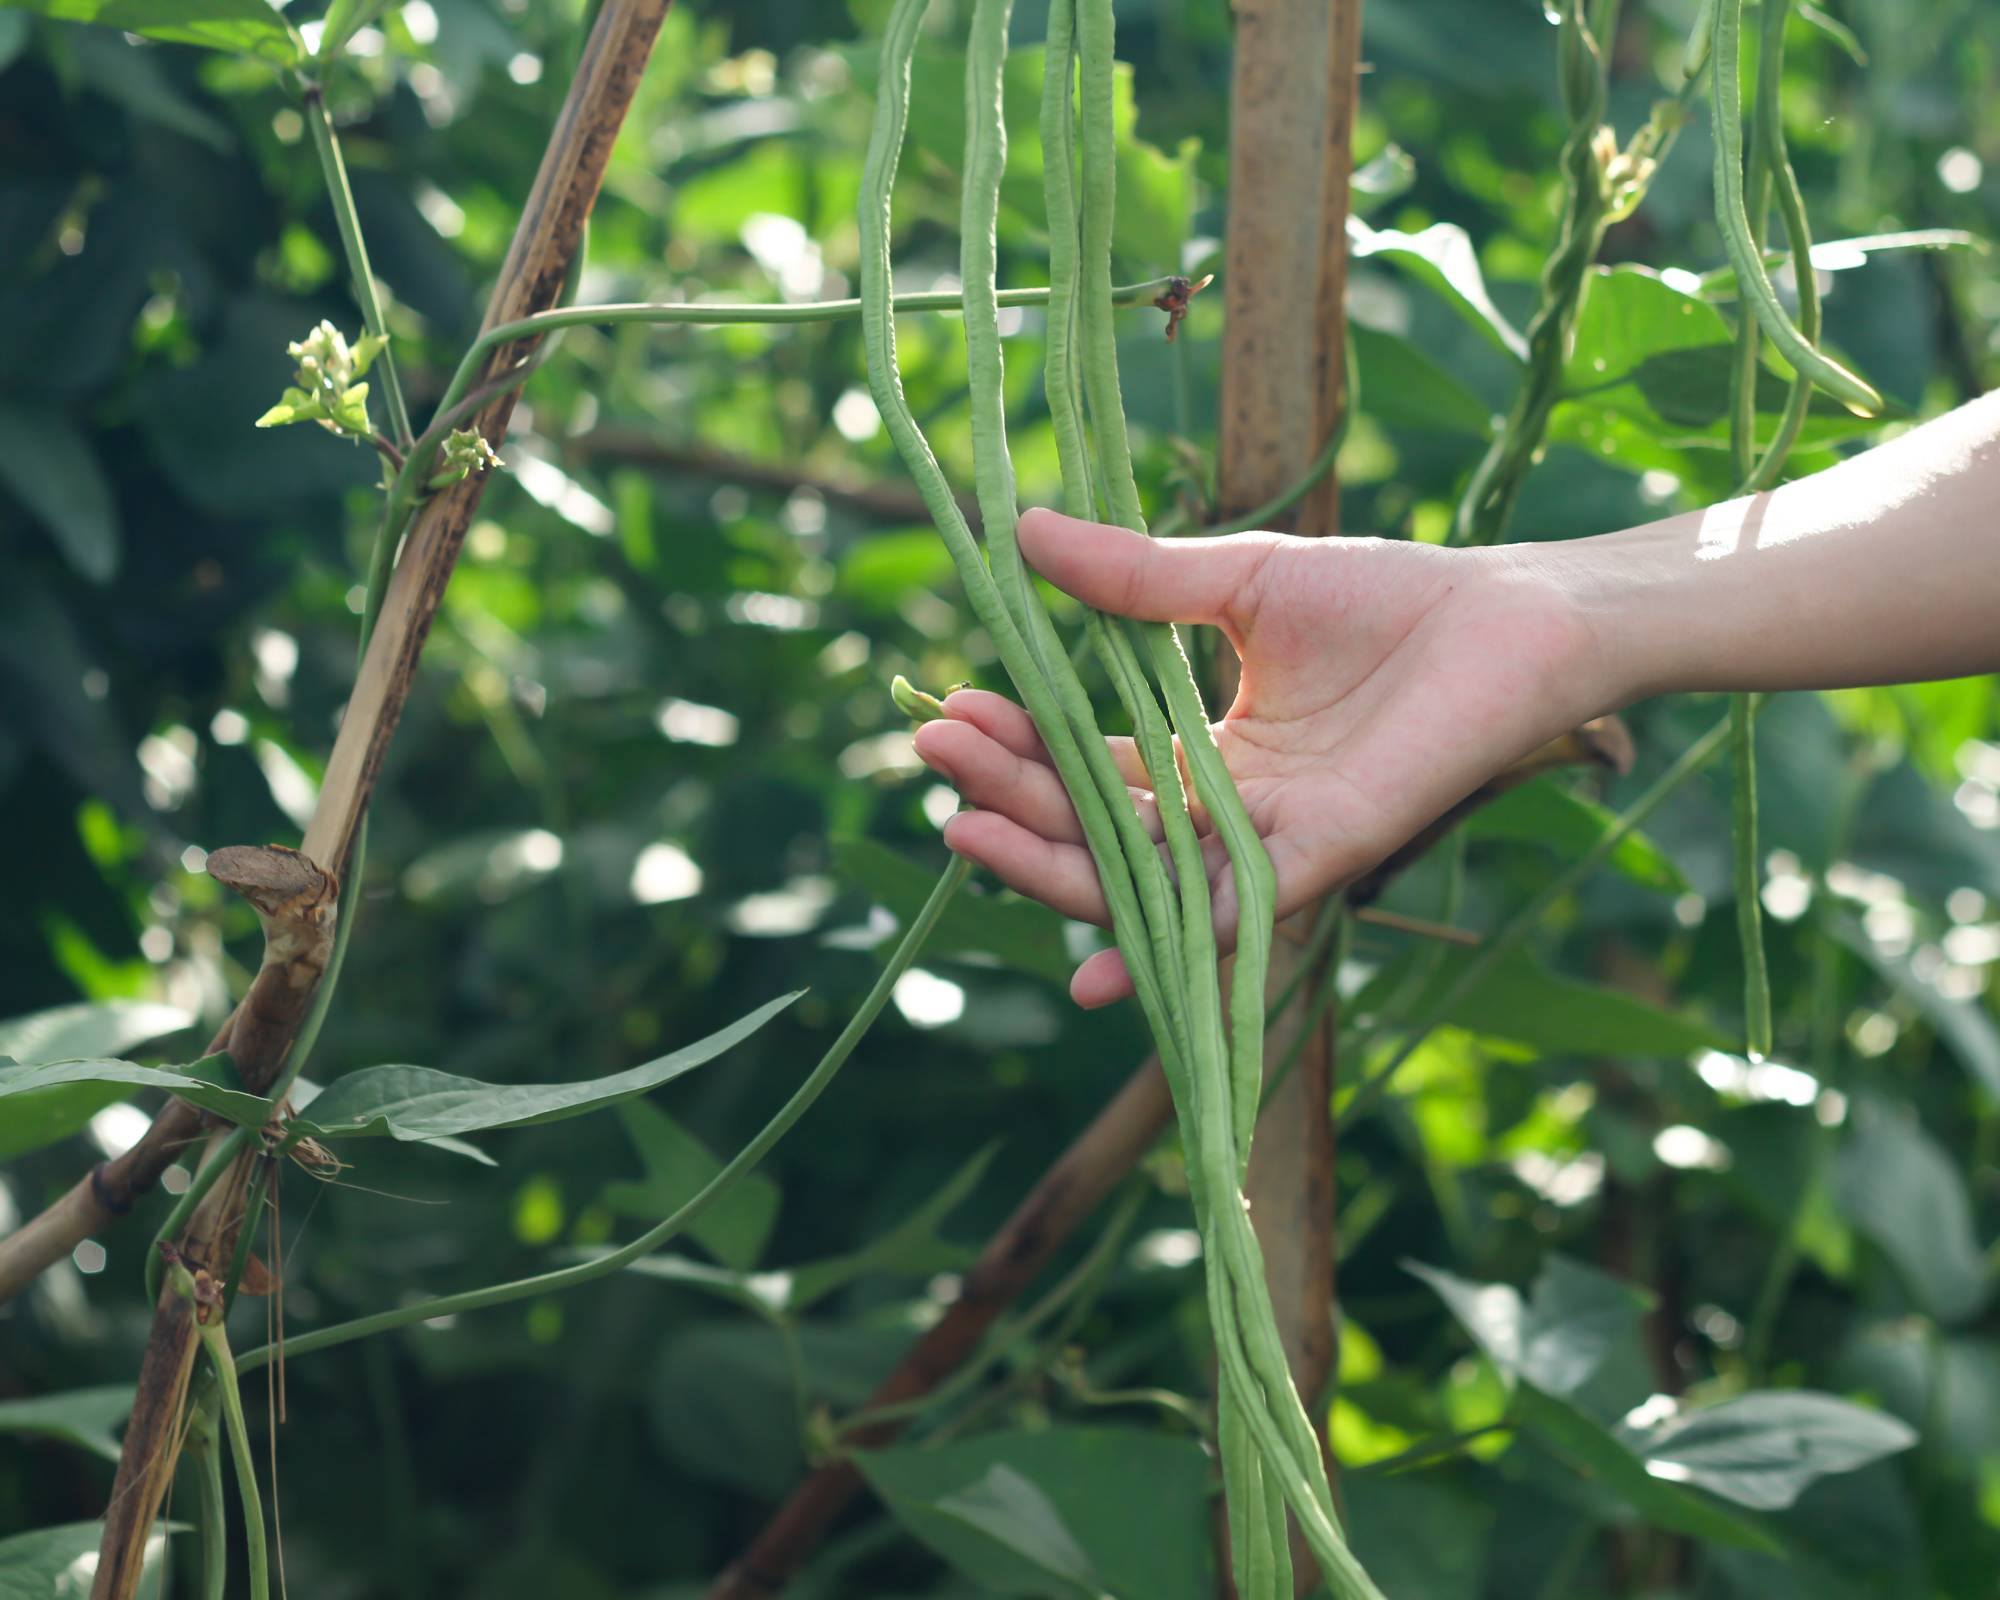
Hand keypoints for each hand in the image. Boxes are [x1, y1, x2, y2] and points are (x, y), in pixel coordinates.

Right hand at [912, 509, 1605, 1006]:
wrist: (1511, 614)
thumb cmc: (1391, 596)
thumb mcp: (1237, 580)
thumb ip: (1135, 580)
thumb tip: (1021, 531)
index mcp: (1210, 755)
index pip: (1093, 766)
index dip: (1020, 745)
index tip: (951, 707)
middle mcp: (1230, 814)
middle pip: (1097, 831)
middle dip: (1012, 801)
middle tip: (934, 757)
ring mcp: (1271, 845)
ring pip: (1141, 880)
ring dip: (1051, 863)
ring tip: (966, 821)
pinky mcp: (1323, 858)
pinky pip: (1228, 916)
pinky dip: (1162, 944)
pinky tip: (1088, 960)